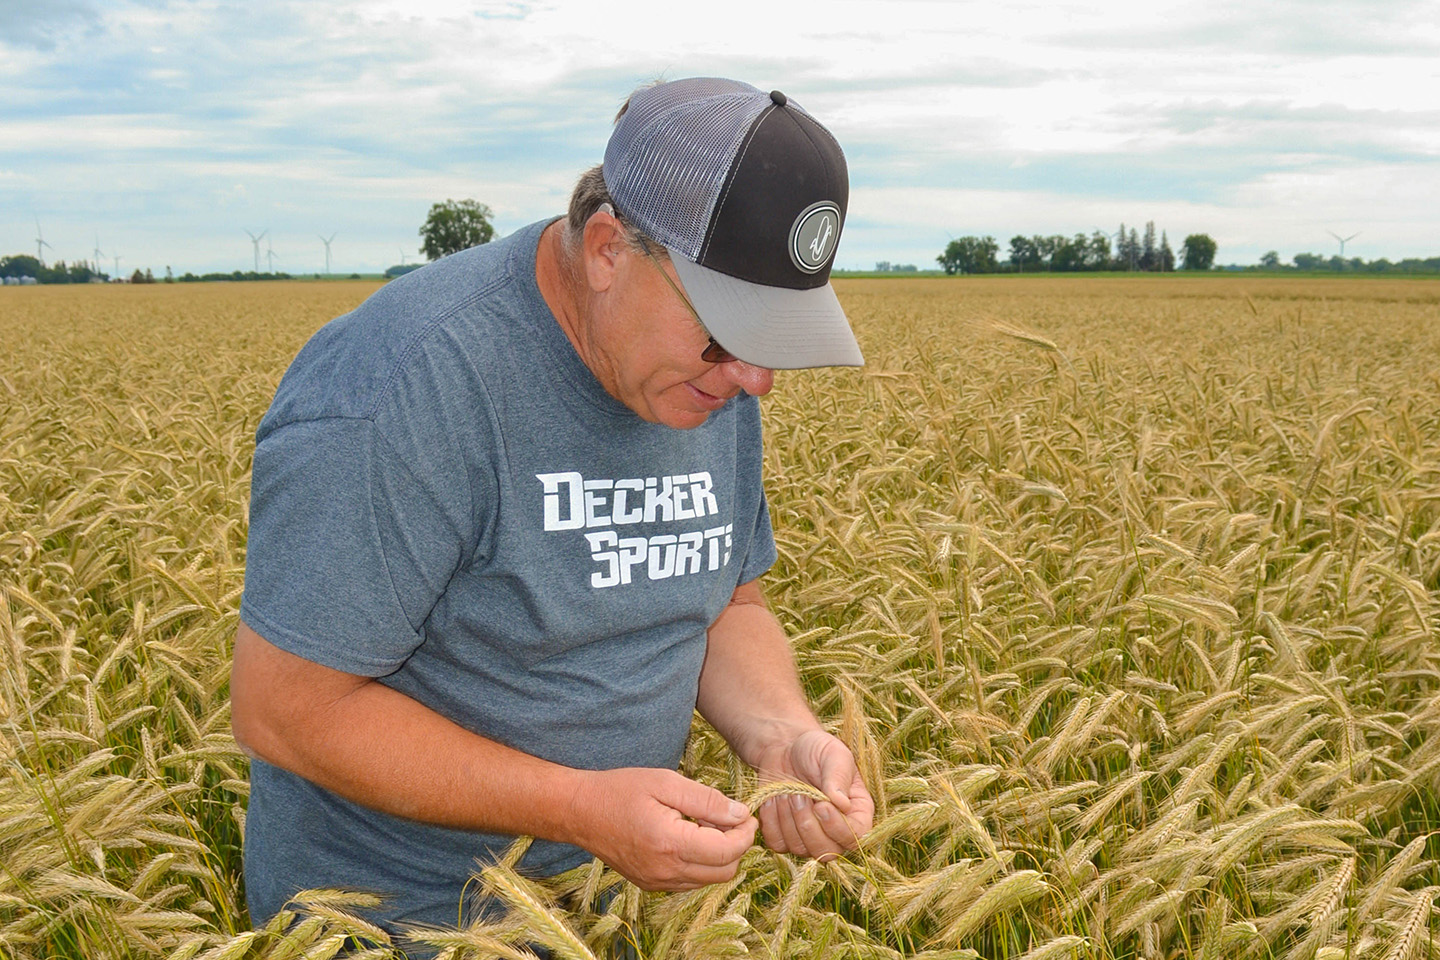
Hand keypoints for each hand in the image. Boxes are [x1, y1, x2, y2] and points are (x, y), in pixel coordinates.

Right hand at [570, 768, 756, 890]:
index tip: (747, 814)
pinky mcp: (651, 884)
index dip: (745, 833)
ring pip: (709, 879)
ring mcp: (657, 882)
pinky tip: (689, 837)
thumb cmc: (620, 790)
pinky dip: (700, 863)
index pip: (728, 851)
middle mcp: (665, 871)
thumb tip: (740, 814)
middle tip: (726, 817)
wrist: (580, 811)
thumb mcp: (665, 782)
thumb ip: (706, 800)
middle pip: (725, 871)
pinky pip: (690, 881)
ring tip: (704, 825)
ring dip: (719, 855)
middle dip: (736, 845)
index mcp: (671, 844)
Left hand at [754, 729, 873, 859]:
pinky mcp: (785, 836)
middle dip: (808, 824)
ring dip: (788, 819)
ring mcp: (809, 837)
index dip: (838, 828)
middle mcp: (836, 830)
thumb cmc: (815, 749)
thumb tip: (842, 805)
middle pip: (827, 851)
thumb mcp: (832, 754)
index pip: (855, 837)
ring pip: (800, 849)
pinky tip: (773, 799)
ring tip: (786, 791)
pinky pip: (777, 843)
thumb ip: (838, 777)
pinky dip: (771, 821)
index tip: (821, 805)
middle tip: (798, 794)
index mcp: (857, 811)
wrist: (785, 747)